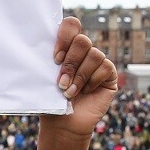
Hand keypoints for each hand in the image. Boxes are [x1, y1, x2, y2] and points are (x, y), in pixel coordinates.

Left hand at [51, 17, 117, 138]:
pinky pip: (105, 67)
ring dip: (79, 75)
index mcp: (66, 46)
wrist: (62, 124)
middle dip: (70, 63)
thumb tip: (40, 48)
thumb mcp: (44, 78)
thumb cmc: (51, 101)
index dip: (65, 36)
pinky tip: (85, 92)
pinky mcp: (109, 74)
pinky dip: (92, 81)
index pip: (71, 25)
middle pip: (82, 40)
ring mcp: (97, 62)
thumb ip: (45, 61)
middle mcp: (84, 51)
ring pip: (94, 54)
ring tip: (69, 92)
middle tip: (60, 82)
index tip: (55, 58)